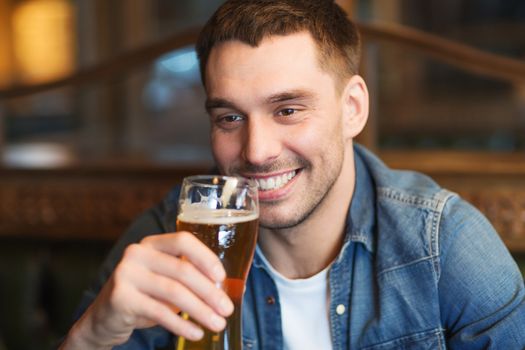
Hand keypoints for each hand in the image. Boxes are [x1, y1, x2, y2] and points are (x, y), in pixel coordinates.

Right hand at [60, 232, 233, 348]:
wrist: (103, 319)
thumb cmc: (143, 297)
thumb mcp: (165, 280)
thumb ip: (188, 277)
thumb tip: (227, 289)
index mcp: (152, 244)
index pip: (183, 241)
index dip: (206, 257)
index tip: (222, 278)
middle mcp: (137, 253)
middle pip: (182, 270)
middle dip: (210, 292)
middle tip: (226, 310)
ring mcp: (126, 274)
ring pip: (174, 292)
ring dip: (200, 310)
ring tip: (217, 324)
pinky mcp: (120, 298)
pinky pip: (160, 312)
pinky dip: (182, 325)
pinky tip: (196, 333)